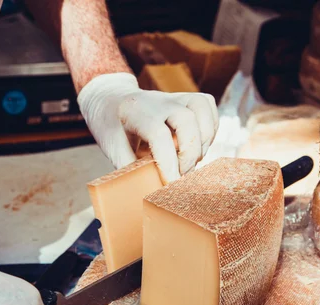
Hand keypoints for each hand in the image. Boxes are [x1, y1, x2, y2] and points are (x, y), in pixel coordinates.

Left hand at [77, 73, 218, 182]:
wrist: (110, 98)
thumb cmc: (111, 127)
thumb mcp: (113, 149)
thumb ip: (130, 169)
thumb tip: (149, 193)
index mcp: (133, 110)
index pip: (158, 134)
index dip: (168, 162)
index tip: (171, 184)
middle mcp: (157, 99)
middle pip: (186, 119)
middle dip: (189, 153)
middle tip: (181, 174)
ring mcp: (173, 96)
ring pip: (202, 107)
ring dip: (203, 140)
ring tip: (190, 160)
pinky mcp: (185, 97)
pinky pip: (208, 106)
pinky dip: (210, 128)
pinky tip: (198, 146)